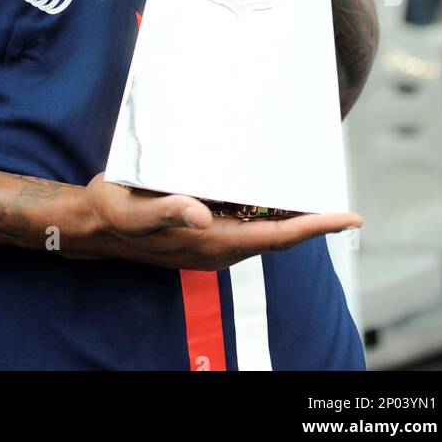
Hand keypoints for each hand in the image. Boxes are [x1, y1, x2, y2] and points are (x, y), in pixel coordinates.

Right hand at [66, 174, 360, 270]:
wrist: (93, 224)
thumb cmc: (113, 211)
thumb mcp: (134, 210)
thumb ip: (168, 211)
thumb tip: (204, 215)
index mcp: (210, 243)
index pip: (277, 237)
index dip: (315, 227)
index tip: (348, 217)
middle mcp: (217, 248)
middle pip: (279, 237)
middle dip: (313, 221)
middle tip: (344, 201)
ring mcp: (211, 244)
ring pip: (265, 232)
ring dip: (291, 216)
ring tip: (318, 193)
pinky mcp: (204, 234)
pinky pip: (247, 225)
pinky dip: (267, 211)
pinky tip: (271, 194)